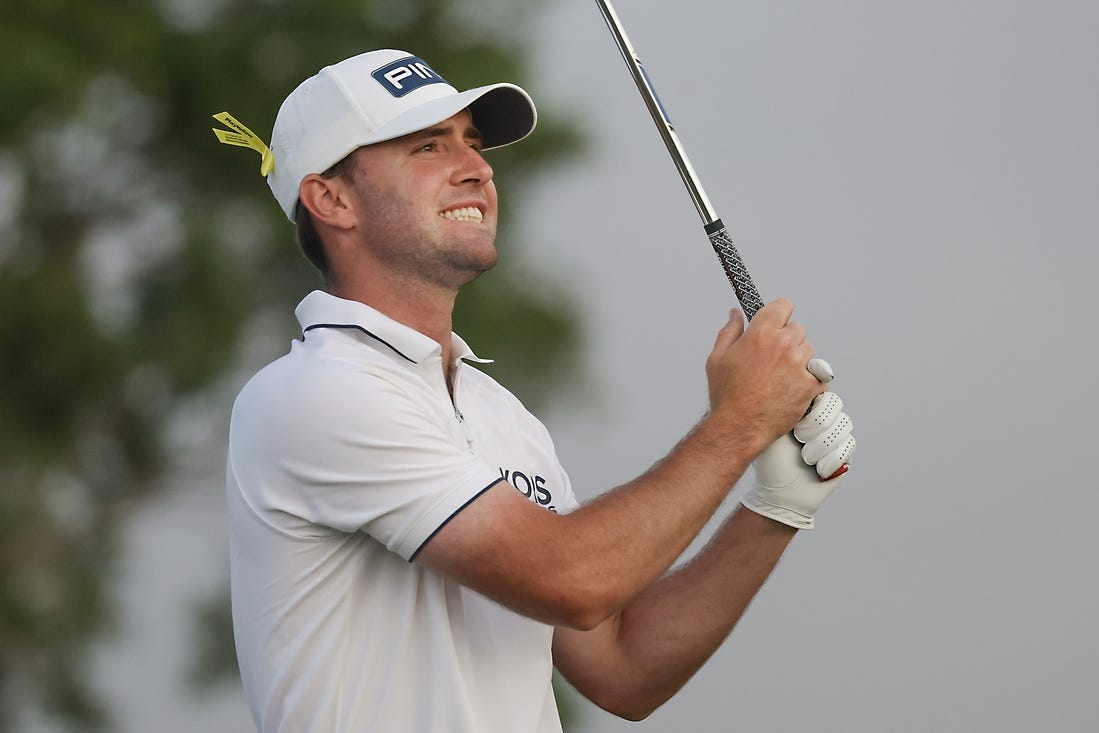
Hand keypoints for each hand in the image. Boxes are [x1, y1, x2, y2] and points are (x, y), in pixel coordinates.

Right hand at [705, 300, 827, 451]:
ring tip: (780, 377)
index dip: (778, 314)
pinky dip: (811, 380)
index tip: (776, 323)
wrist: (739, 426)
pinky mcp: (811, 385)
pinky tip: (793, 388)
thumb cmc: (727, 395)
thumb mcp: (717, 358)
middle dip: (787, 339)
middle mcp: (784, 345)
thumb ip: (730, 331)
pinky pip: (819, 374)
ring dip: (799, 359)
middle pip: (797, 329)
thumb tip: (735, 314)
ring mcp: (800, 365)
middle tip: (773, 359)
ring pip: (809, 350)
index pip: (783, 306)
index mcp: (761, 333)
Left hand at [741, 391, 855, 528]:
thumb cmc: (769, 460)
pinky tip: (817, 470)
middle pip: (833, 403)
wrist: (779, 494)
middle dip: (816, 424)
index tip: (805, 408)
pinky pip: (848, 446)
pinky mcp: (845, 451)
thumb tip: (792, 375)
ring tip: (804, 458)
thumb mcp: (770, 428)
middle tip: (799, 438)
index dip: (815, 396)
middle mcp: (819, 416)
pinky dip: (830, 460)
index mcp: (801, 406)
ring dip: (821, 446)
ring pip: (842, 425)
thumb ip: (782, 403)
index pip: (818, 387)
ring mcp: (833, 433)